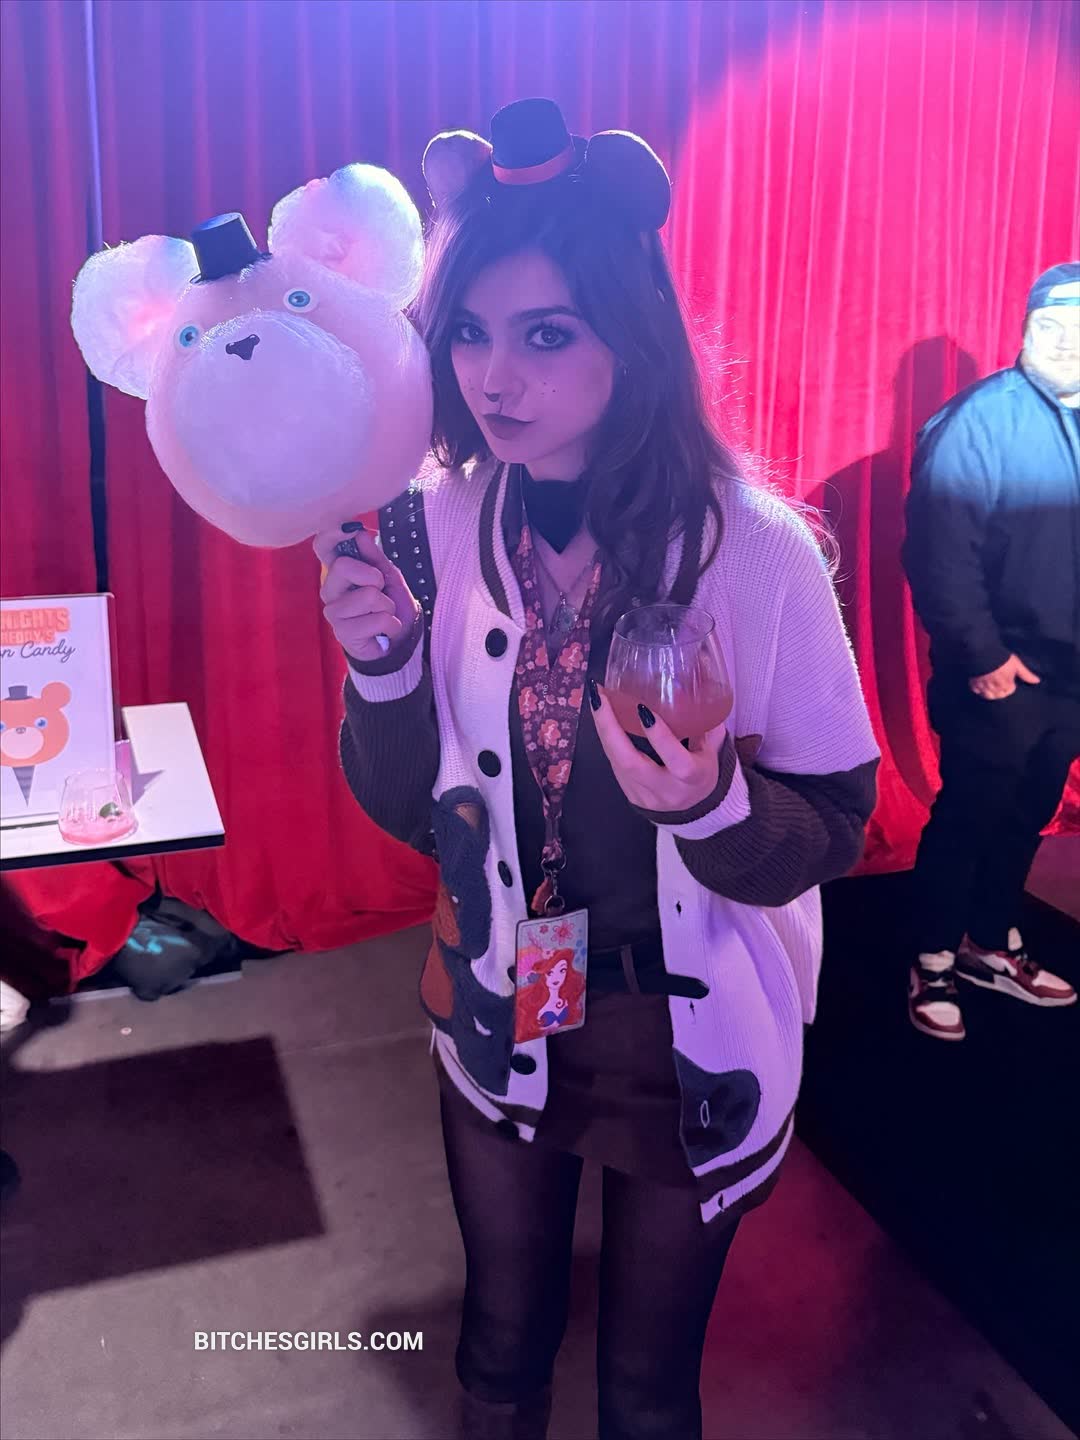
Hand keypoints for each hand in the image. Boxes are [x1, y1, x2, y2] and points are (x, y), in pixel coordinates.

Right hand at [313, 524, 420, 662]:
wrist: (398, 640)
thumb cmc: (389, 604)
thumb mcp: (388, 576)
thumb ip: (374, 556)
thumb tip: (360, 532)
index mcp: (338, 571)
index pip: (322, 546)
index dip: (332, 533)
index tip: (351, 529)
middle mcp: (329, 589)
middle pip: (342, 566)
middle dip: (374, 577)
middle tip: (380, 590)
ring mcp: (333, 612)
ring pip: (368, 596)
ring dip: (387, 606)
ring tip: (384, 614)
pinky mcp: (343, 633)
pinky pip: (377, 620)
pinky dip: (390, 624)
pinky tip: (384, 630)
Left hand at [590, 682, 727, 812]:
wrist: (694, 812)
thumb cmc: (703, 773)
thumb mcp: (712, 751)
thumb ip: (706, 724)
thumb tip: (697, 688)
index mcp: (693, 778)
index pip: (677, 761)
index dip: (660, 736)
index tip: (642, 707)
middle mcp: (666, 790)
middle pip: (631, 763)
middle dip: (611, 728)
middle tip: (600, 698)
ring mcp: (645, 796)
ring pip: (617, 763)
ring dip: (603, 730)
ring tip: (597, 700)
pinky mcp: (630, 795)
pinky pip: (614, 765)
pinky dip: (607, 739)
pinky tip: (602, 717)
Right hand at [968, 654, 1040, 700]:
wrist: (983, 650)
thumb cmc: (1001, 657)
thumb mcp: (1016, 664)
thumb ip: (1026, 674)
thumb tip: (1037, 681)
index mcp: (1005, 683)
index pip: (1009, 691)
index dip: (1010, 686)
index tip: (1009, 681)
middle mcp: (994, 686)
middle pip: (998, 695)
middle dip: (1001, 691)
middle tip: (1000, 683)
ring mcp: (983, 685)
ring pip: (988, 695)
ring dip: (991, 692)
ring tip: (992, 686)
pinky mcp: (973, 682)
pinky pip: (976, 691)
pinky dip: (979, 690)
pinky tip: (981, 685)